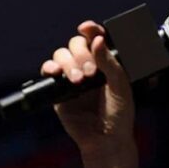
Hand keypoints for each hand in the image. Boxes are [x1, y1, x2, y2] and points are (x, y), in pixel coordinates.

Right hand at [40, 21, 140, 167]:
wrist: (106, 140)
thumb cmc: (119, 114)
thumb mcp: (120, 85)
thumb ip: (109, 62)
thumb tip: (96, 39)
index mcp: (104, 62)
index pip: (94, 38)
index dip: (89, 29)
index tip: (86, 28)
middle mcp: (87, 66)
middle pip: (75, 44)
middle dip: (81, 55)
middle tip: (91, 73)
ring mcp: (71, 77)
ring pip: (61, 56)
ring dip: (68, 64)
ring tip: (79, 81)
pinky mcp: (58, 90)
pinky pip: (48, 72)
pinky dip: (49, 68)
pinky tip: (55, 73)